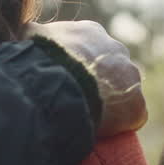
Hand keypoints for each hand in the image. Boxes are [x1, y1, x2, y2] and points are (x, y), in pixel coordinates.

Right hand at [29, 20, 146, 136]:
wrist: (57, 84)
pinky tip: (101, 131)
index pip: (89, 49)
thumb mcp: (31, 37)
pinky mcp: (136, 104)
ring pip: (122, 92)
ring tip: (88, 117)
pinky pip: (131, 117)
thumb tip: (27, 33)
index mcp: (91, 32)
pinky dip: (118, 125)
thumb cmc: (40, 60)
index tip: (67, 79)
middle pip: (110, 69)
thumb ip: (33, 33)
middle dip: (97, 82)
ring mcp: (130, 76)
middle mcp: (116, 49)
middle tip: (78, 99)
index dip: (78, 66)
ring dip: (109, 103)